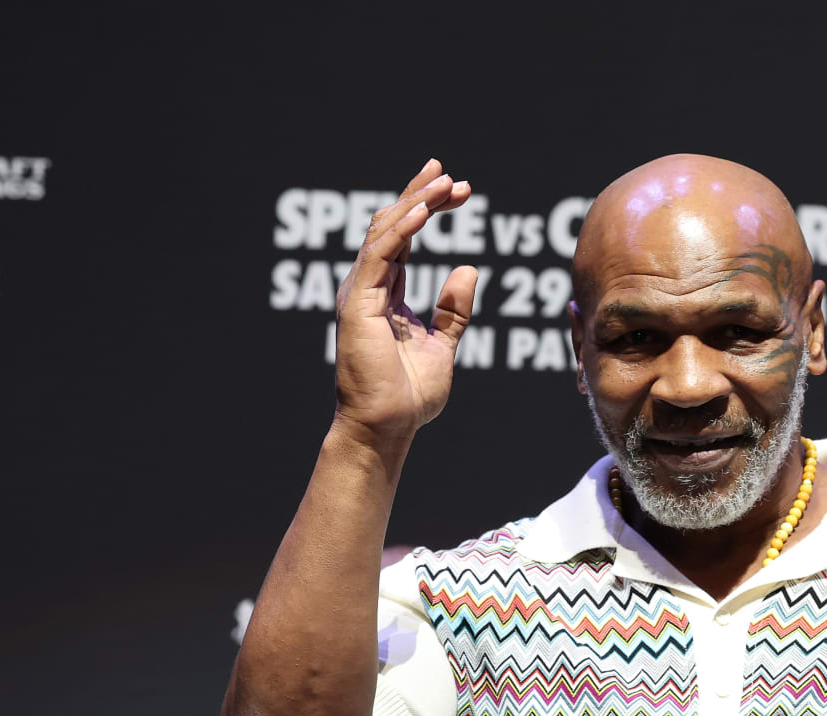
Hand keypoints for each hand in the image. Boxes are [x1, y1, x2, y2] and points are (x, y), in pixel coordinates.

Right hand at [333, 159, 479, 443]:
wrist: (388, 426)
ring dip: (416, 204)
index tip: (456, 188)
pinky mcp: (358, 304)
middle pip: (392, 225)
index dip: (427, 206)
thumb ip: (454, 309)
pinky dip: (401, 230)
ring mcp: (359, 293)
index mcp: (385, 293)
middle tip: (454, 178)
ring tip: (445, 184)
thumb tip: (469, 269)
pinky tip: (424, 211)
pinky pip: (379, 256)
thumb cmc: (409, 394)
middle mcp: (368, 286)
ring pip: (385, 232)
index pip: (403, 237)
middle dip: (423, 196)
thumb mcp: (443, 344)